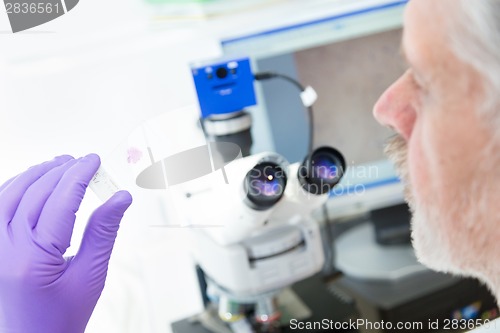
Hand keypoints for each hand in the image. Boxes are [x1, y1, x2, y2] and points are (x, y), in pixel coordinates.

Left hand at [0, 154, 132, 332]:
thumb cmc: (60, 318)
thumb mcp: (90, 276)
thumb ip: (103, 232)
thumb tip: (119, 199)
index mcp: (33, 259)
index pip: (60, 201)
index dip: (79, 175)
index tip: (93, 161)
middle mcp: (5, 250)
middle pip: (34, 192)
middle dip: (60, 171)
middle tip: (82, 161)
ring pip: (9, 194)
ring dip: (35, 174)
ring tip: (59, 165)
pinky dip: (14, 187)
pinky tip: (29, 181)